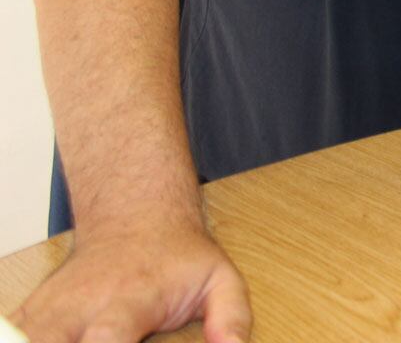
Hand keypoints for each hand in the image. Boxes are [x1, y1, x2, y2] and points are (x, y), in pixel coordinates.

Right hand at [12, 220, 250, 342]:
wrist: (136, 218)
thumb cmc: (180, 258)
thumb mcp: (219, 279)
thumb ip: (231, 317)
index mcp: (130, 299)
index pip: (107, 336)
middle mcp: (82, 306)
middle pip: (49, 341)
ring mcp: (50, 311)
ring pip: (24, 338)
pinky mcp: (32, 316)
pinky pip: (13, 335)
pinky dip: (20, 341)